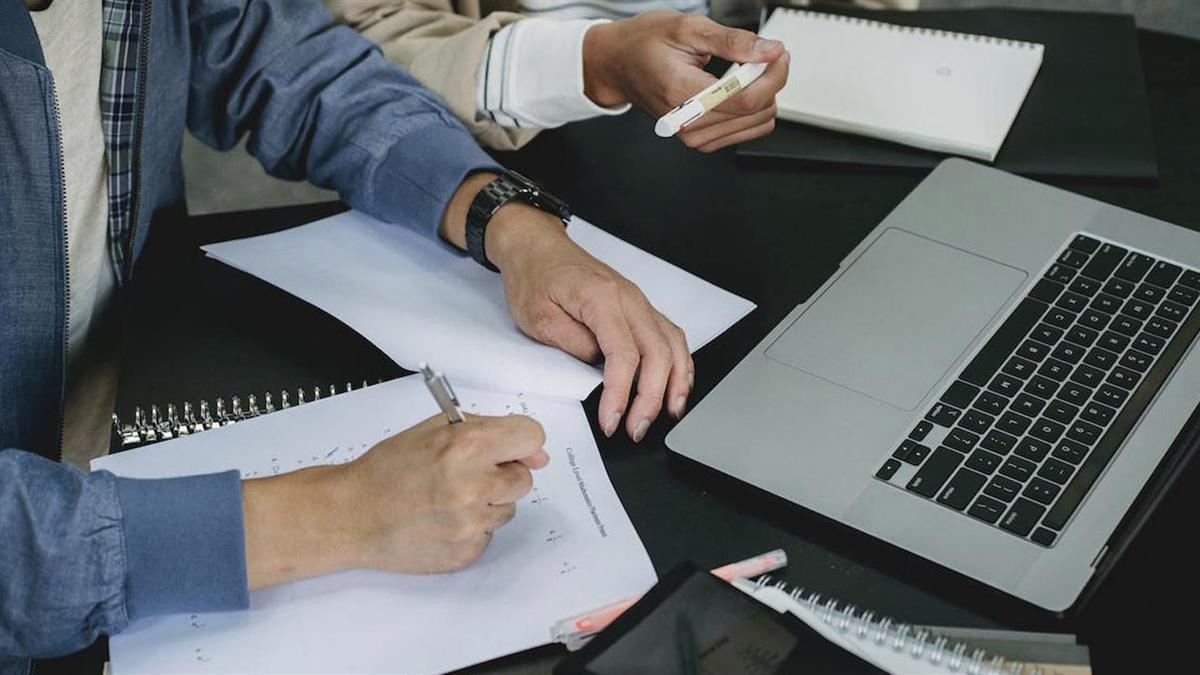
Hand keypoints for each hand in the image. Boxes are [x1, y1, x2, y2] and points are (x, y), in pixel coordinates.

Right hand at [243, 413, 547, 587]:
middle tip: (467, 474)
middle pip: (524, 478)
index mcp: (467, 446)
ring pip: (508, 508)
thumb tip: (538, 454)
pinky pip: (488, 534)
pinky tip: (442, 520)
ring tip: (447, 498)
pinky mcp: (466, 552)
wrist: (352, 515)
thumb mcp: (434, 430)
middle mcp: (474, 486)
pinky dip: (472, 527)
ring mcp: (471, 524)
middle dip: (502, 473)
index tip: (509, 448)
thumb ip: (488, 430)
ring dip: (487, 502)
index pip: (532, 436)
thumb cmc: (388, 469)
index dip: (520, 441)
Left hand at [438, 174, 693, 441]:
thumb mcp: (538, 319)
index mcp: (602, 299)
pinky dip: (679, 362)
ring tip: (670, 412)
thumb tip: (599, 370)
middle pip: (658, 353)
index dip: (621, 394)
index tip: (613, 421)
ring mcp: (638, 301)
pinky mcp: (638, 307)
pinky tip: (677, 383)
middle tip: (638, 428)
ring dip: (676, 381)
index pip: (624, 355)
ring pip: (672, 344)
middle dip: (652, 397)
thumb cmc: (534, 277)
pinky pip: (669, 335)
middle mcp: (629, 298)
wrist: (536, 246)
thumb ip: (573, 346)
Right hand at [583, 10, 788, 152]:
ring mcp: (693, 136)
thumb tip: (770, 51)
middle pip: (757, 112)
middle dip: (769, 80)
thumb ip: (733, 41)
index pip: (747, 98)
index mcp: (682, 94)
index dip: (773, 75)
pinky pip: (745, 130)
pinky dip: (750, 108)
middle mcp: (688, 123)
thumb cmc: (645, 44)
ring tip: (743, 71)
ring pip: (757, 123)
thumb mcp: (688, 28)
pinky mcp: (700, 140)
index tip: (778, 54)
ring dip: (761, 94)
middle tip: (760, 56)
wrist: (618, 64)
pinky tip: (736, 89)